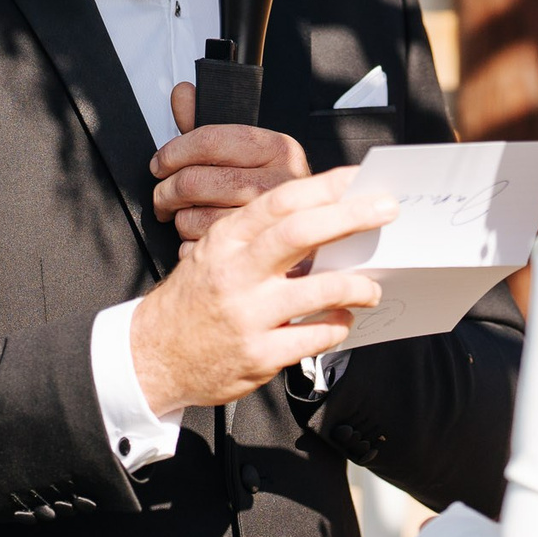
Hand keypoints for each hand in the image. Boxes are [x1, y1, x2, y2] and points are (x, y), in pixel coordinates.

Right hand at [130, 168, 394, 415]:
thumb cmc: (194, 301)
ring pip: (320, 291)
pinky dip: (337, 326)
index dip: (324, 186)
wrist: (151, 357)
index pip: (279, 202)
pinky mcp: (259, 355)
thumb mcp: (213, 255)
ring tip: (371, 288)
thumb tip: (325, 217)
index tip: (357, 179)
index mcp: (225, 241)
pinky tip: (340, 320)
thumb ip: (260, 238)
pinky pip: (315, 337)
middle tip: (385, 211)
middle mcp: (235, 273)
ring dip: (357, 285)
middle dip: (350, 217)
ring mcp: (248, 316)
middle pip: (301, 234)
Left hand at [152, 81, 310, 242]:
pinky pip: (202, 246)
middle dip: (165, 191)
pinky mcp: (255, 251)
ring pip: (194, 217)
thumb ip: (209, 123)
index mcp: (277, 148)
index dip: (173, 152)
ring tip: (184, 214)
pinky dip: (190, 243)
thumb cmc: (272, 187)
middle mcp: (277, 183)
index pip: (209, 141)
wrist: (307, 226)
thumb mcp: (248, 150)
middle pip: (196, 181)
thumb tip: (183, 94)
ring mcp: (268, 220)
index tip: (160, 163)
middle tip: (162, 194)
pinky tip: (201, 234)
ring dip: (179, 219)